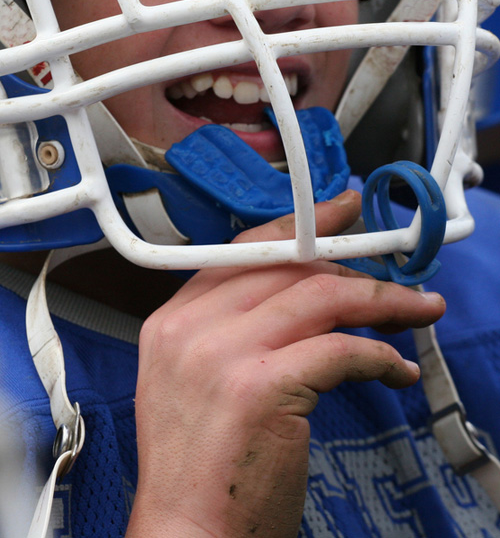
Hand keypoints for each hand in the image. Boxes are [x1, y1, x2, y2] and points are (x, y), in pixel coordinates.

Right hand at [126, 190, 444, 537]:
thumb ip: (234, 329)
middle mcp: (191, 328)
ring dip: (382, 304)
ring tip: (415, 313)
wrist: (185, 534)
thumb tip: (302, 298)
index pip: (243, 251)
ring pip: (322, 296)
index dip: (298, 227)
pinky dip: (380, 355)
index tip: (337, 216)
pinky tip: (394, 370)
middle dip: (353, 268)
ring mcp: (223, 354)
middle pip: (288, 266)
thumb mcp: (197, 381)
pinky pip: (341, 349)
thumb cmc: (201, 468)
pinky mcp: (262, 387)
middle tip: (395, 282)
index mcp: (173, 321)